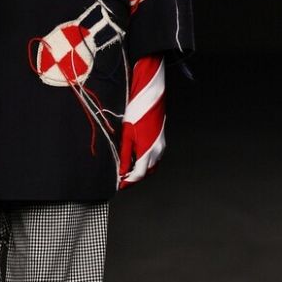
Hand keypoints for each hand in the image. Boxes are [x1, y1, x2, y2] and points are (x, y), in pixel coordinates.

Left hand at [118, 55, 165, 188]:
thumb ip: (125, 154)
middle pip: (146, 172)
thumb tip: (122, 171)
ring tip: (127, 169)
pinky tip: (136, 157)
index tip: (119, 185)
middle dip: (134, 177)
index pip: (139, 174)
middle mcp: (157, 150)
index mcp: (148, 150)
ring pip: (151, 165)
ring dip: (140, 170)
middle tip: (121, 178)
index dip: (128, 182)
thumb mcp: (127, 134)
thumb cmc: (138, 111)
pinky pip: (155, 157)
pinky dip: (146, 162)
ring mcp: (161, 145)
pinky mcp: (161, 140)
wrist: (152, 96)